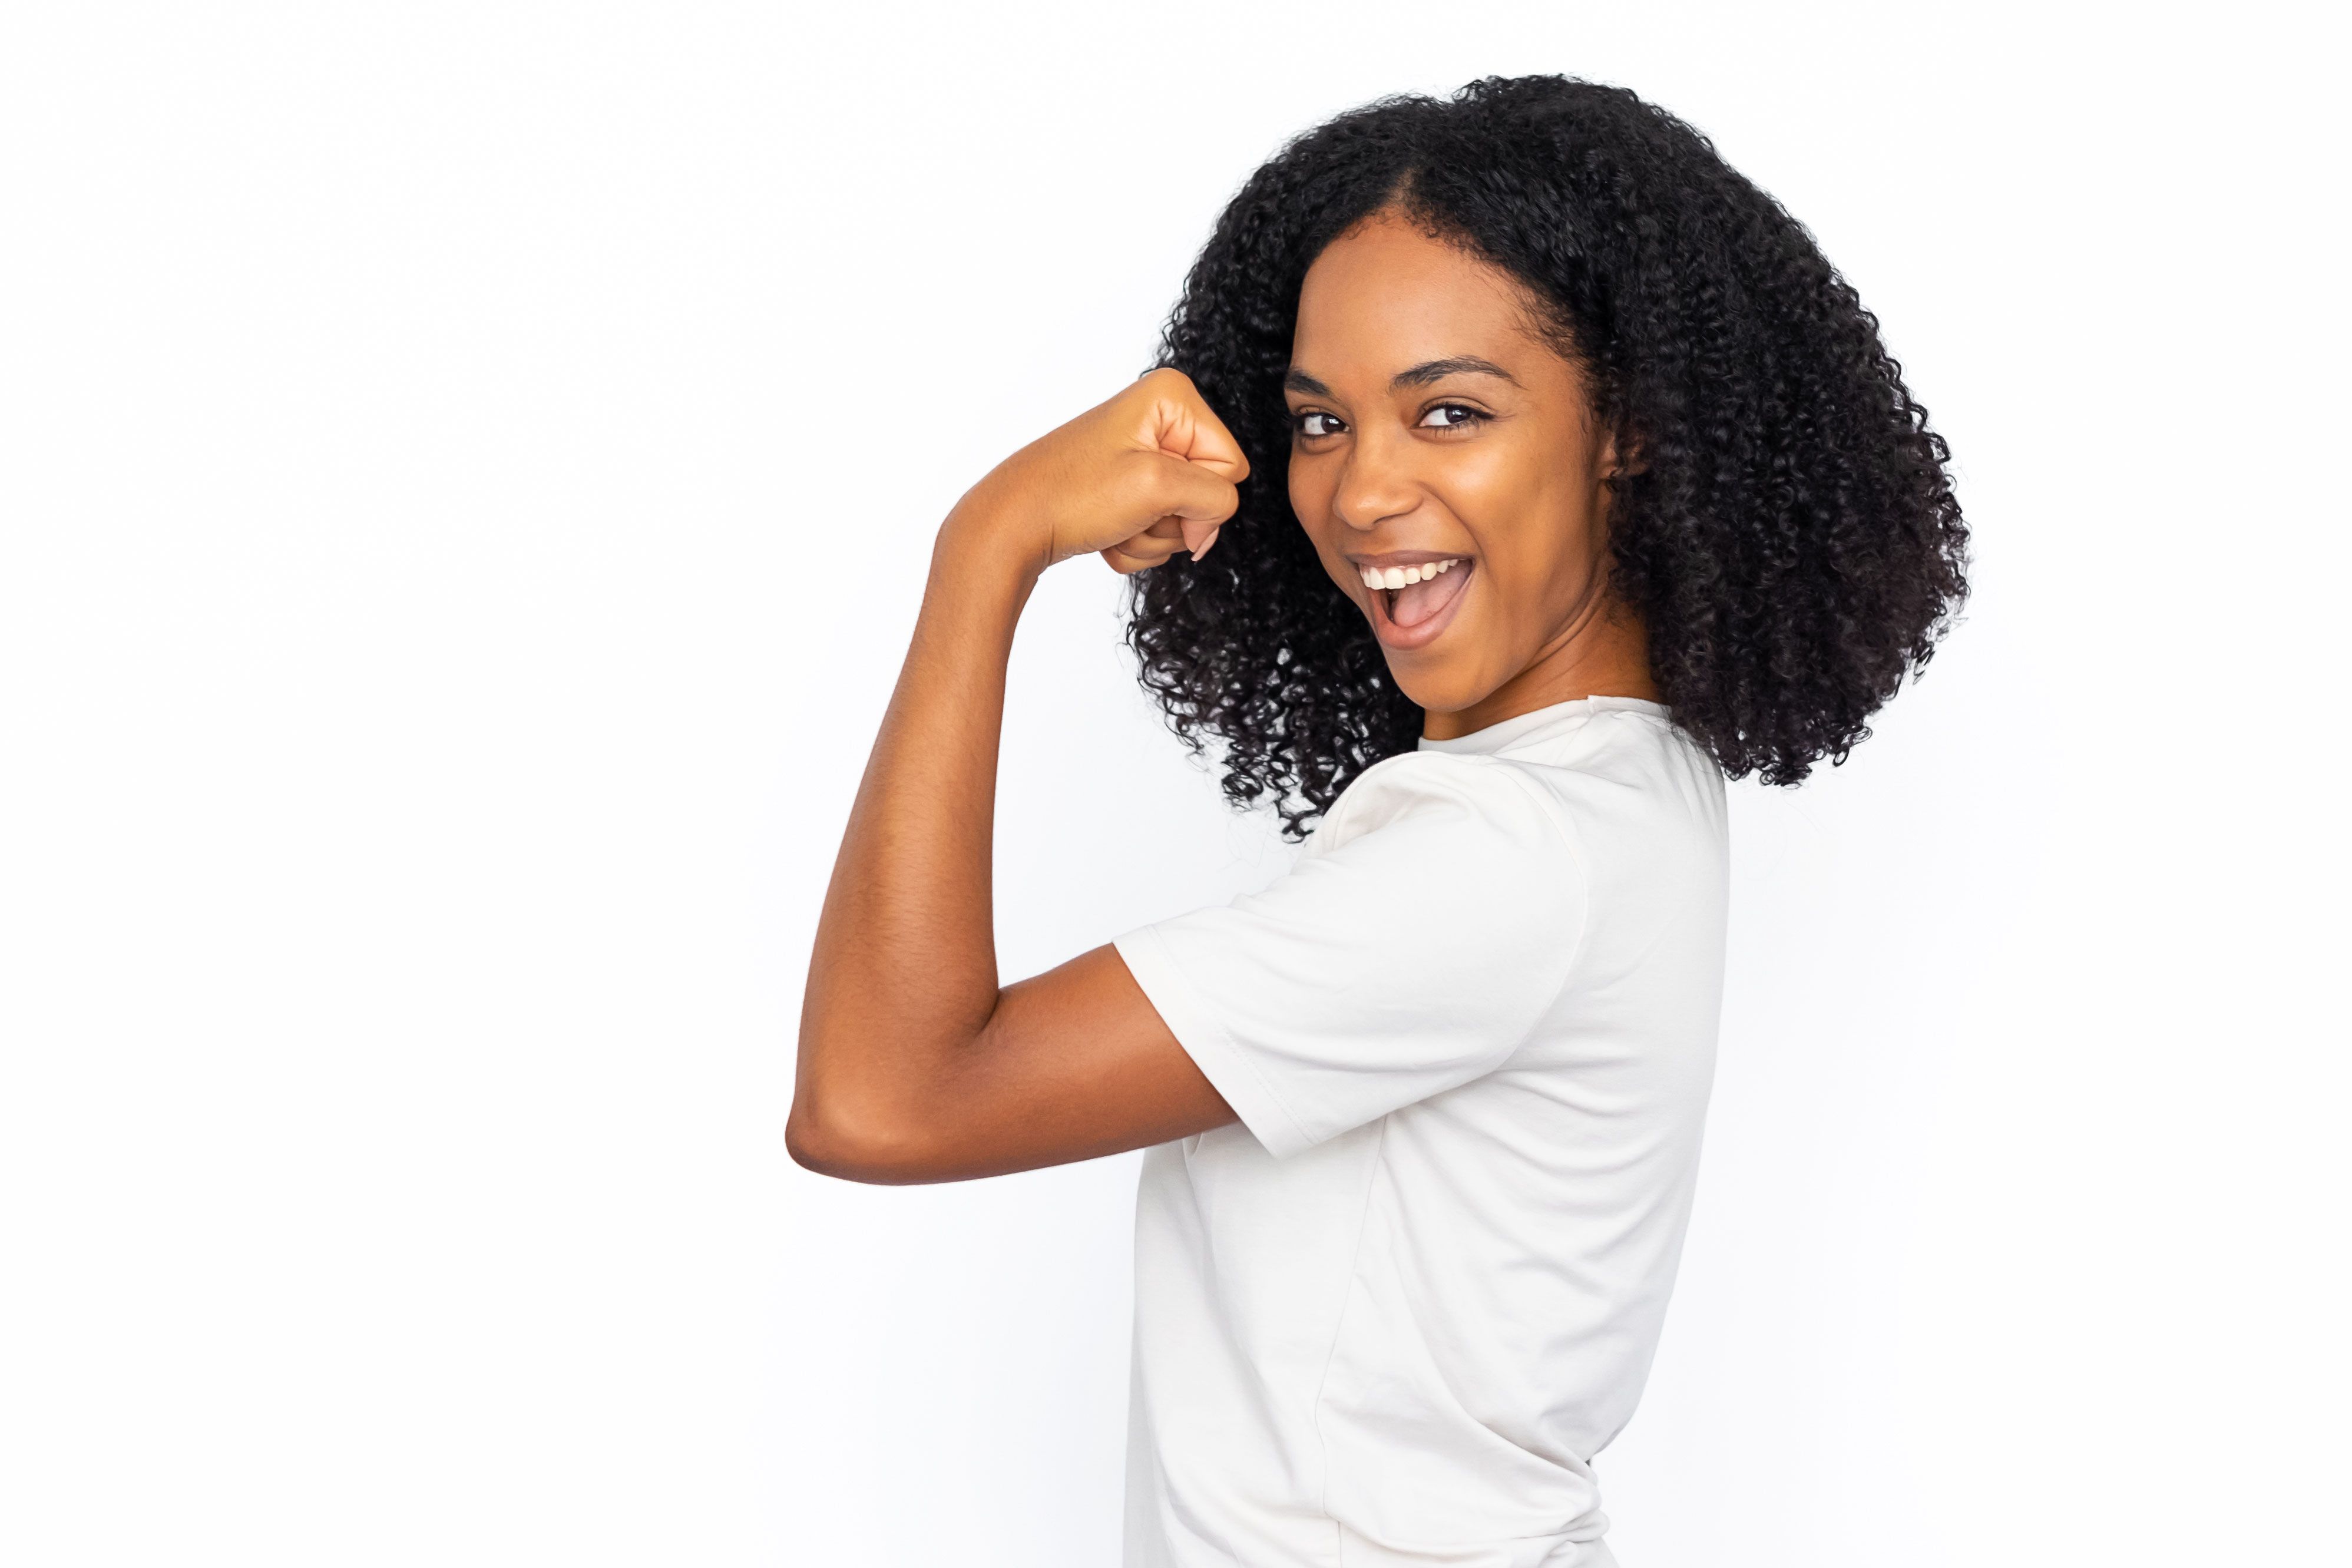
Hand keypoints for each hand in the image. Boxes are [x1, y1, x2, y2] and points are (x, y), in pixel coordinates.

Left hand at [946, 368, 1249, 576]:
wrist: (1013, 524)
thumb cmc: (1072, 494)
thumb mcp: (1157, 487)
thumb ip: (1213, 500)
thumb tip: (1208, 531)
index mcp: (1172, 398)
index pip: (1230, 466)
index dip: (1200, 496)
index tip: (1154, 496)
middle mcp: (1160, 418)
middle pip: (1208, 493)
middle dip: (1171, 520)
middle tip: (1129, 512)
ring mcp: (1143, 453)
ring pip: (1183, 518)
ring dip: (1150, 536)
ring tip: (1113, 522)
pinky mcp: (1127, 485)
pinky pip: (1157, 528)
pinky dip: (1134, 541)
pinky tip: (1105, 531)